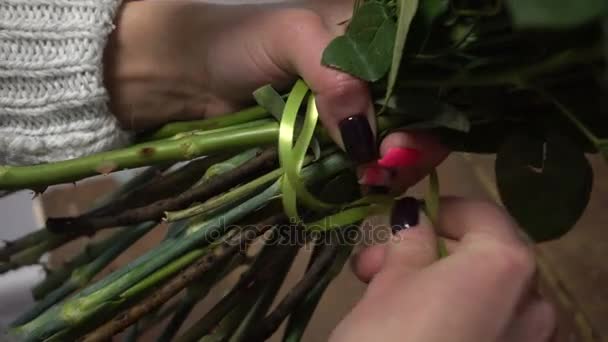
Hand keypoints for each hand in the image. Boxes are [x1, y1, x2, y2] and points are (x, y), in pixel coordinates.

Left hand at [103, 0, 447, 193]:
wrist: (188, 75)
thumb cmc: (238, 42)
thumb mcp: (292, 37)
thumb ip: (336, 76)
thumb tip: (366, 141)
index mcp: (372, 44)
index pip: (422, 79)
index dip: (424, 112)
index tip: (398, 144)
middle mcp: (370, 82)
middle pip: (415, 121)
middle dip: (410, 150)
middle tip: (383, 171)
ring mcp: (349, 120)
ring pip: (392, 151)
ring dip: (390, 173)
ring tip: (369, 183)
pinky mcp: (328, 150)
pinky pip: (360, 171)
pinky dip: (365, 185)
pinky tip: (362, 190)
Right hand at [333, 198, 555, 341]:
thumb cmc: (391, 336)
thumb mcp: (390, 279)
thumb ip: (409, 239)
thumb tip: (413, 218)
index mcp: (506, 263)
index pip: (480, 213)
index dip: (439, 208)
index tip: (403, 217)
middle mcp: (532, 302)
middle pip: (480, 255)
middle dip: (424, 253)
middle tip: (373, 262)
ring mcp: (528, 341)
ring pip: (481, 294)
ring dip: (435, 284)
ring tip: (381, 294)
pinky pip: (488, 326)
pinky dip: (456, 316)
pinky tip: (415, 325)